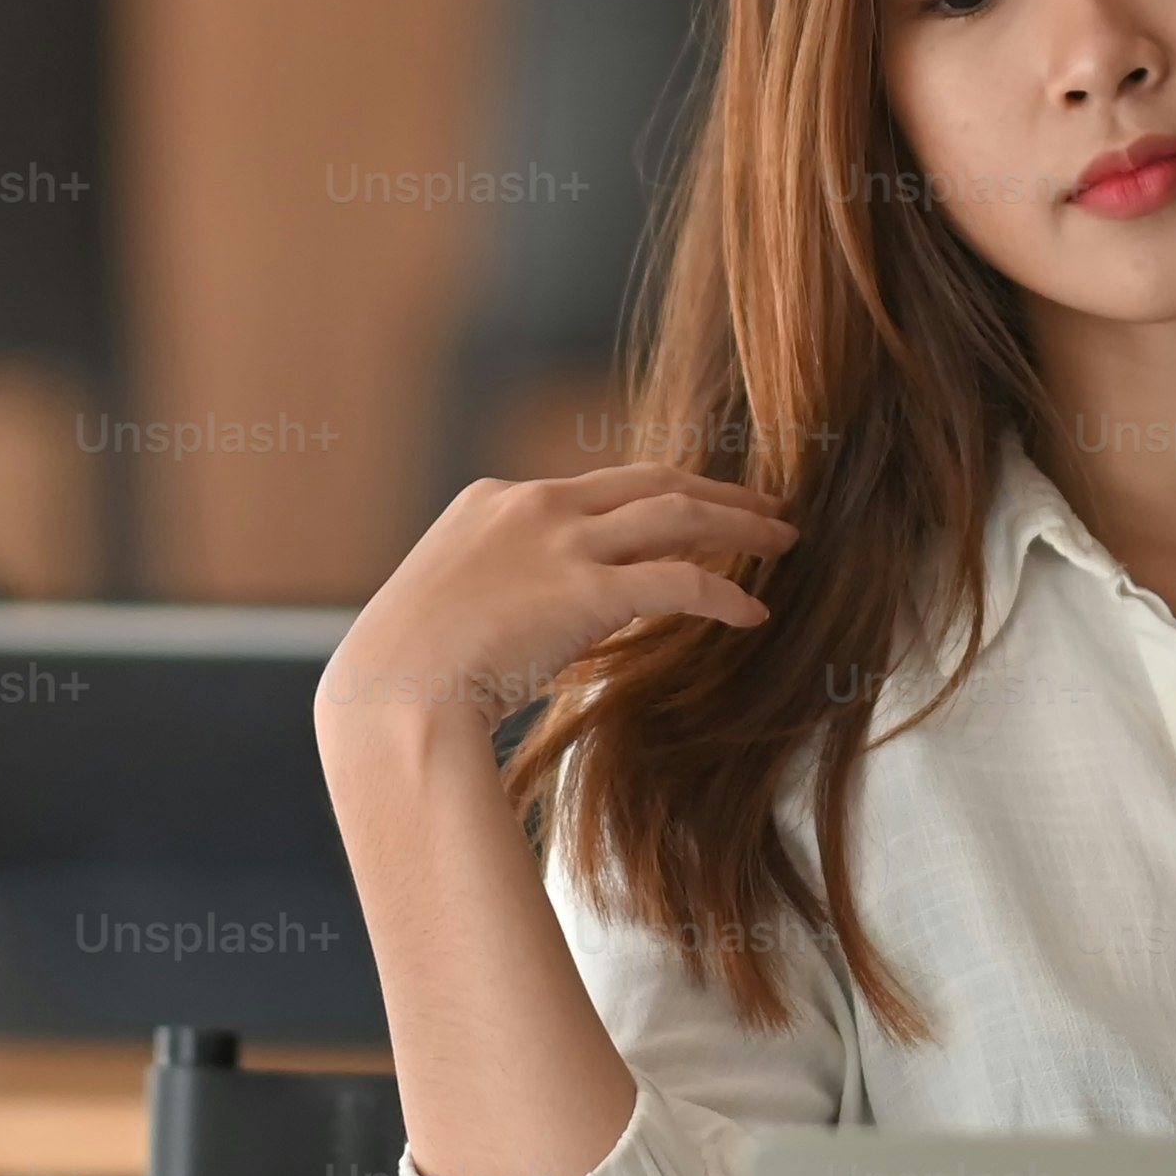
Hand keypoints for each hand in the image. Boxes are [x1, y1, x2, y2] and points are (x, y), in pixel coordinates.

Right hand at [316, 463, 790, 779]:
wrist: (390, 696)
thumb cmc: (405, 673)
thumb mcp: (450, 608)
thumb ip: (505, 594)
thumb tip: (554, 628)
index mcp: (493, 500)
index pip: (595, 487)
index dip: (655, 497)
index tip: (693, 510)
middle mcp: (532, 505)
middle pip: (651, 479)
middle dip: (717, 490)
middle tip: (767, 504)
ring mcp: (559, 541)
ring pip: (677, 512)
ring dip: (740, 524)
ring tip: (784, 541)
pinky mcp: (586, 589)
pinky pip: (680, 582)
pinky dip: (726, 595)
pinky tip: (752, 615)